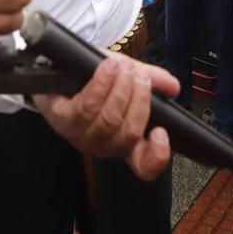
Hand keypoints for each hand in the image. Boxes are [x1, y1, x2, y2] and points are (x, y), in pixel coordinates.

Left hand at [34, 53, 179, 179]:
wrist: (59, 71)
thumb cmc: (95, 80)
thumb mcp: (129, 78)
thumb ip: (153, 81)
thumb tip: (173, 86)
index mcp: (125, 143)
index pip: (144, 166)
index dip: (157, 156)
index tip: (161, 133)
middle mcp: (104, 146)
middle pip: (129, 132)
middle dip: (139, 99)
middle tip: (139, 76)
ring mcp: (82, 136)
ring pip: (109, 119)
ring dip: (120, 89)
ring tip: (124, 68)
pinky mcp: (63, 120)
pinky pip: (87, 106)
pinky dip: (102, 84)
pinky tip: (108, 68)